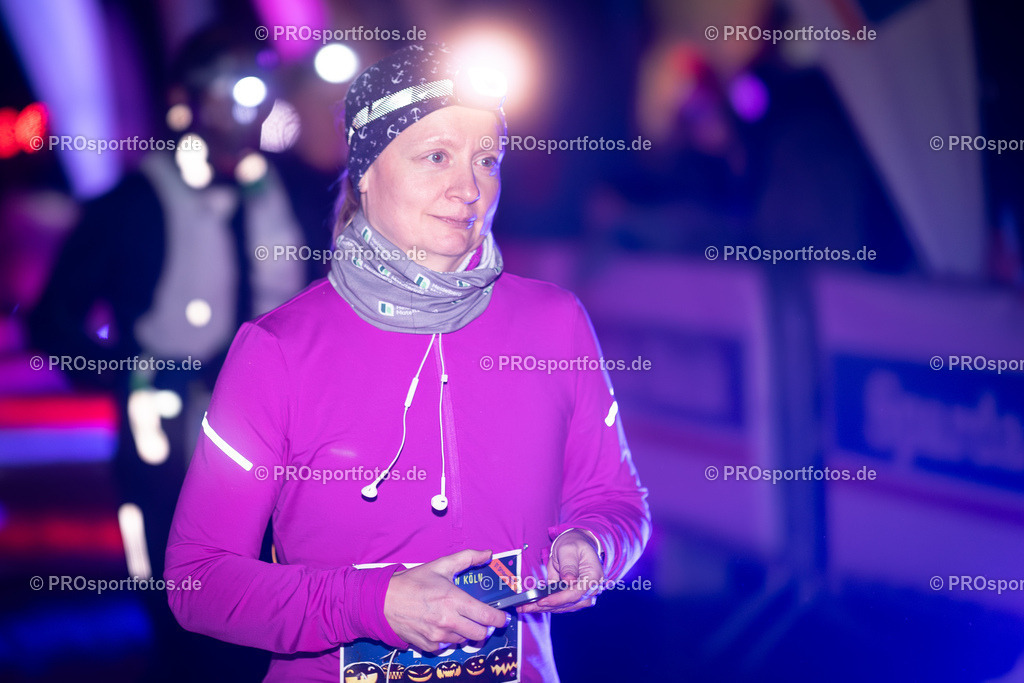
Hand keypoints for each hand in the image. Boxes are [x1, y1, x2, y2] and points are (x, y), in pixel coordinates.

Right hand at [383, 549, 507, 652]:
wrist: (384, 601)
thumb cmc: (412, 582)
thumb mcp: (441, 565)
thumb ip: (467, 558)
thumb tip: (487, 553)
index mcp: (453, 600)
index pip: (487, 616)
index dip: (499, 619)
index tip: (503, 617)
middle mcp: (448, 620)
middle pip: (480, 634)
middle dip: (484, 627)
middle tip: (480, 618)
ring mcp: (437, 635)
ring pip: (464, 641)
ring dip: (465, 632)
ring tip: (457, 619)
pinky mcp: (428, 645)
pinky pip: (447, 647)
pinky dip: (448, 638)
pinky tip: (442, 626)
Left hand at [519, 529, 603, 613]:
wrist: (576, 544)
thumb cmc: (574, 545)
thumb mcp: (569, 549)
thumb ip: (569, 565)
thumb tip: (569, 581)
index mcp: (593, 576)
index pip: (577, 593)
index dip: (560, 598)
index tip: (544, 600)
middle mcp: (590, 589)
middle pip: (569, 603)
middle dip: (547, 606)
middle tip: (527, 606)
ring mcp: (582, 595)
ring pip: (563, 606)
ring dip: (544, 608)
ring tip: (525, 607)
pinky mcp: (572, 597)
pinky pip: (559, 604)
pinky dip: (545, 605)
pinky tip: (531, 605)